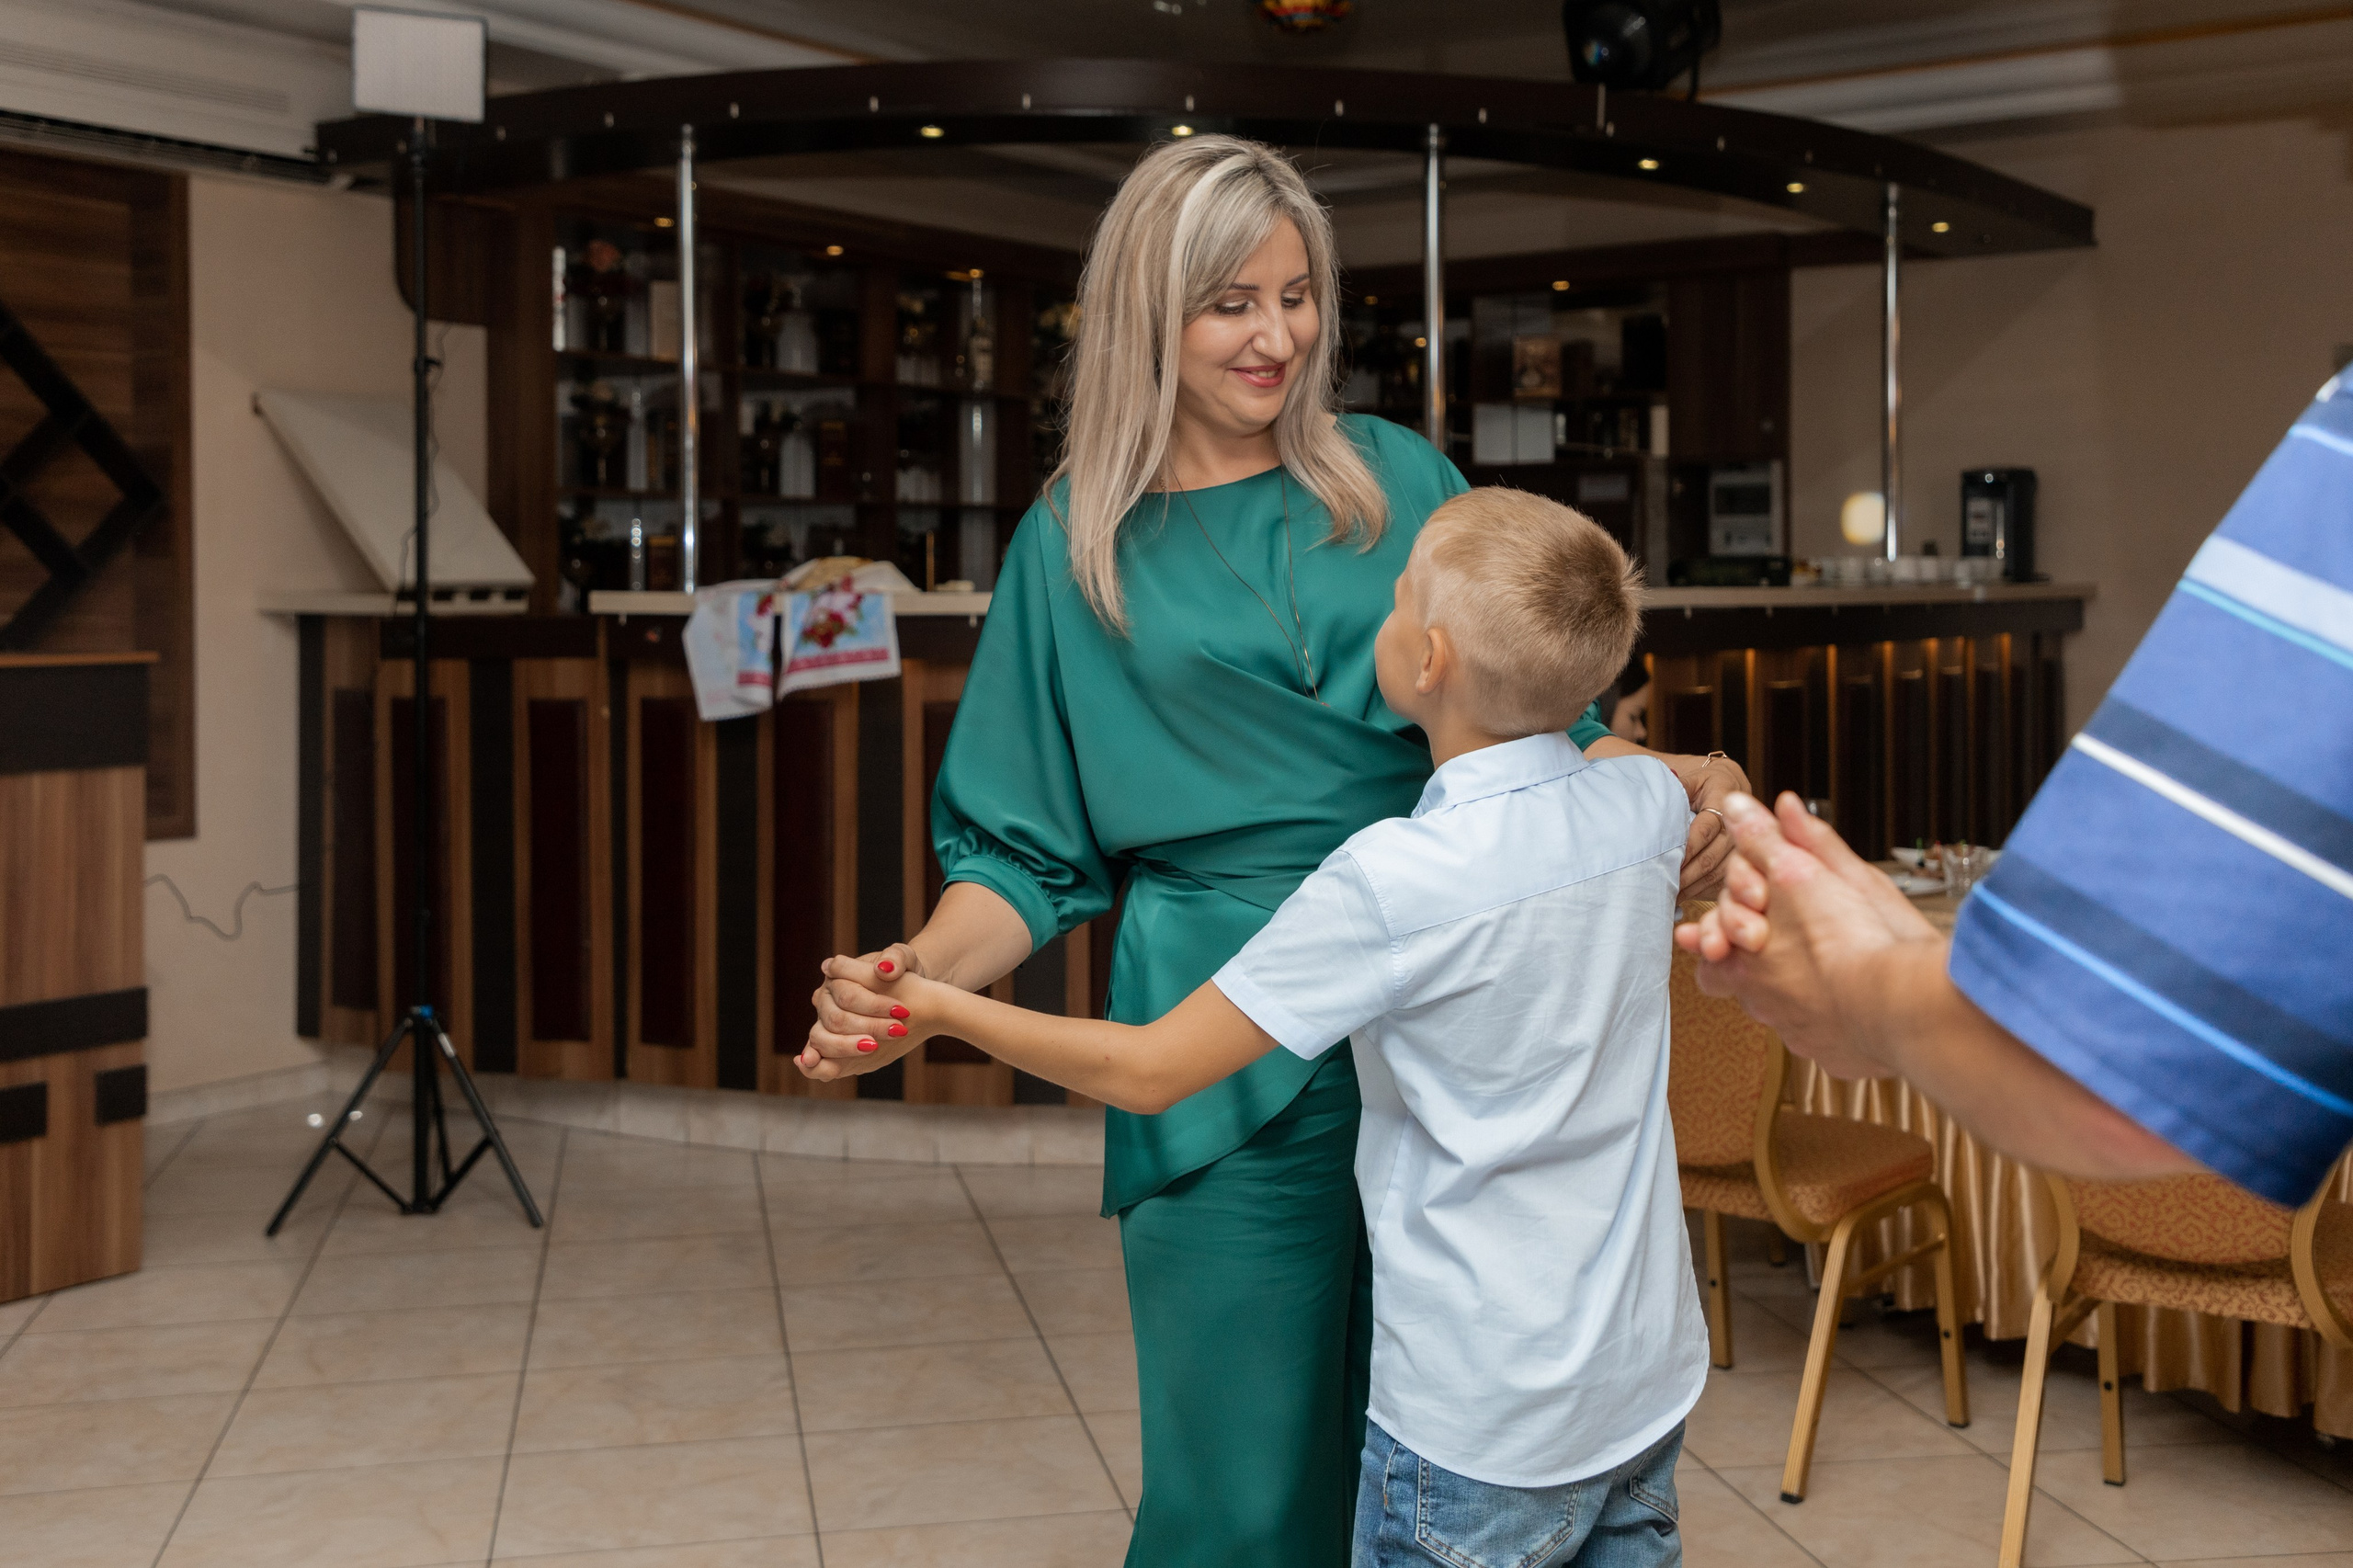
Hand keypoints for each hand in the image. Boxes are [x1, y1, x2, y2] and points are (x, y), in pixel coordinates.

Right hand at [803, 943, 921, 1078]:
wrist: (907, 995)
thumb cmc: (902, 974)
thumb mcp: (905, 959)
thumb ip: (896, 958)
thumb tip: (883, 969)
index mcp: (836, 975)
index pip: (848, 994)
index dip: (874, 1004)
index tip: (902, 1010)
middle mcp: (825, 999)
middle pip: (836, 1018)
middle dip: (868, 1027)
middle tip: (897, 1031)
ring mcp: (824, 1022)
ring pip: (823, 1038)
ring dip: (847, 1046)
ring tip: (874, 1047)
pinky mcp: (830, 1043)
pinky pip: (816, 1055)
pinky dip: (814, 1064)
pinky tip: (815, 1066)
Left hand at [1673, 751, 1751, 900]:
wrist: (1725, 781)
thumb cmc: (1699, 781)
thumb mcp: (1688, 777)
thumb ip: (1675, 788)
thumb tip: (1658, 799)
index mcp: (1724, 795)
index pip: (1705, 828)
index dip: (1687, 847)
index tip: (1667, 861)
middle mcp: (1739, 820)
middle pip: (1714, 854)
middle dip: (1689, 872)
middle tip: (1667, 885)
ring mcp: (1746, 840)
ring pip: (1723, 870)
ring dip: (1698, 884)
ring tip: (1674, 895)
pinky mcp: (1746, 856)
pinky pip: (1728, 877)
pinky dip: (1708, 888)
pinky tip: (1690, 894)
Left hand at [1673, 791, 1941, 1079]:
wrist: (1906, 1009)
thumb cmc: (1858, 940)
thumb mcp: (1810, 874)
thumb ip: (1772, 843)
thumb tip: (1741, 806)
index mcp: (1745, 961)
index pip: (1708, 949)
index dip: (1709, 935)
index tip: (1702, 931)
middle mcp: (1765, 1003)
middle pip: (1739, 985)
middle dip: (1750, 963)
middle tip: (1766, 943)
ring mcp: (1799, 1034)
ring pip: (1782, 1012)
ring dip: (1793, 992)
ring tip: (1821, 969)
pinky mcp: (1835, 1057)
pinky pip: (1824, 1038)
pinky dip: (1833, 1021)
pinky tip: (1855, 1003)